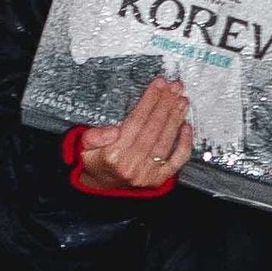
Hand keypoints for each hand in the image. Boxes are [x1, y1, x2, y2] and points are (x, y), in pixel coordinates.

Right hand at [74, 76, 193, 195]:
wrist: (102, 185)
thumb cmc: (97, 161)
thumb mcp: (85, 146)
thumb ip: (94, 136)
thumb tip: (113, 130)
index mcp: (112, 155)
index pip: (136, 122)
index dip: (150, 101)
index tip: (158, 85)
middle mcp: (131, 165)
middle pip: (153, 129)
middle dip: (165, 104)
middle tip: (174, 87)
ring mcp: (147, 173)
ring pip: (166, 141)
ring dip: (176, 118)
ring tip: (181, 100)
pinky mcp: (158, 179)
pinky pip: (176, 160)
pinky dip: (184, 143)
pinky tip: (186, 126)